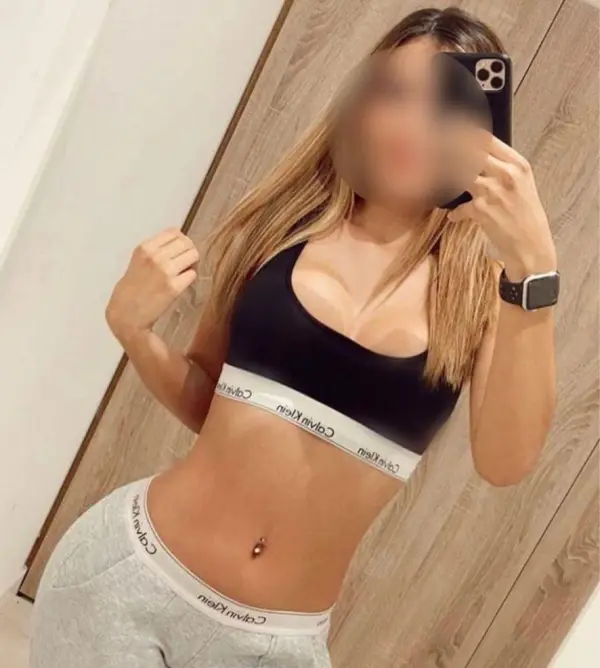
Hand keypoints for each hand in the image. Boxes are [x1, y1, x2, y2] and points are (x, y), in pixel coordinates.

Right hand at [106, 227, 198, 338]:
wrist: (126, 315)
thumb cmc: (131, 290)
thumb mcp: (138, 262)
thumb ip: (156, 251)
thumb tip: (179, 242)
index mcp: (145, 247)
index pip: (174, 232)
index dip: (182, 241)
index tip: (180, 251)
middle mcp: (155, 256)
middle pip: (187, 243)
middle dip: (189, 252)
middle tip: (186, 263)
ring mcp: (165, 270)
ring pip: (193, 255)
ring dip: (193, 264)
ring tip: (185, 273)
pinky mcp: (174, 287)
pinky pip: (193, 274)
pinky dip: (190, 279)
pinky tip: (181, 284)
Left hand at [447, 133, 556, 280]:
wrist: (531, 244)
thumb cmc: (526, 215)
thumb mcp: (523, 184)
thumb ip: (503, 168)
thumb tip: (477, 156)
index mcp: (518, 164)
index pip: (486, 140)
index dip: (463, 134)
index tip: (449, 133)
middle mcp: (506, 174)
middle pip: (469, 153)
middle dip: (448, 150)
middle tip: (434, 151)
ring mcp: (492, 191)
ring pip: (460, 175)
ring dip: (447, 179)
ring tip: (441, 181)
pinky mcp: (481, 210)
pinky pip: (459, 207)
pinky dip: (455, 213)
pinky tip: (455, 216)